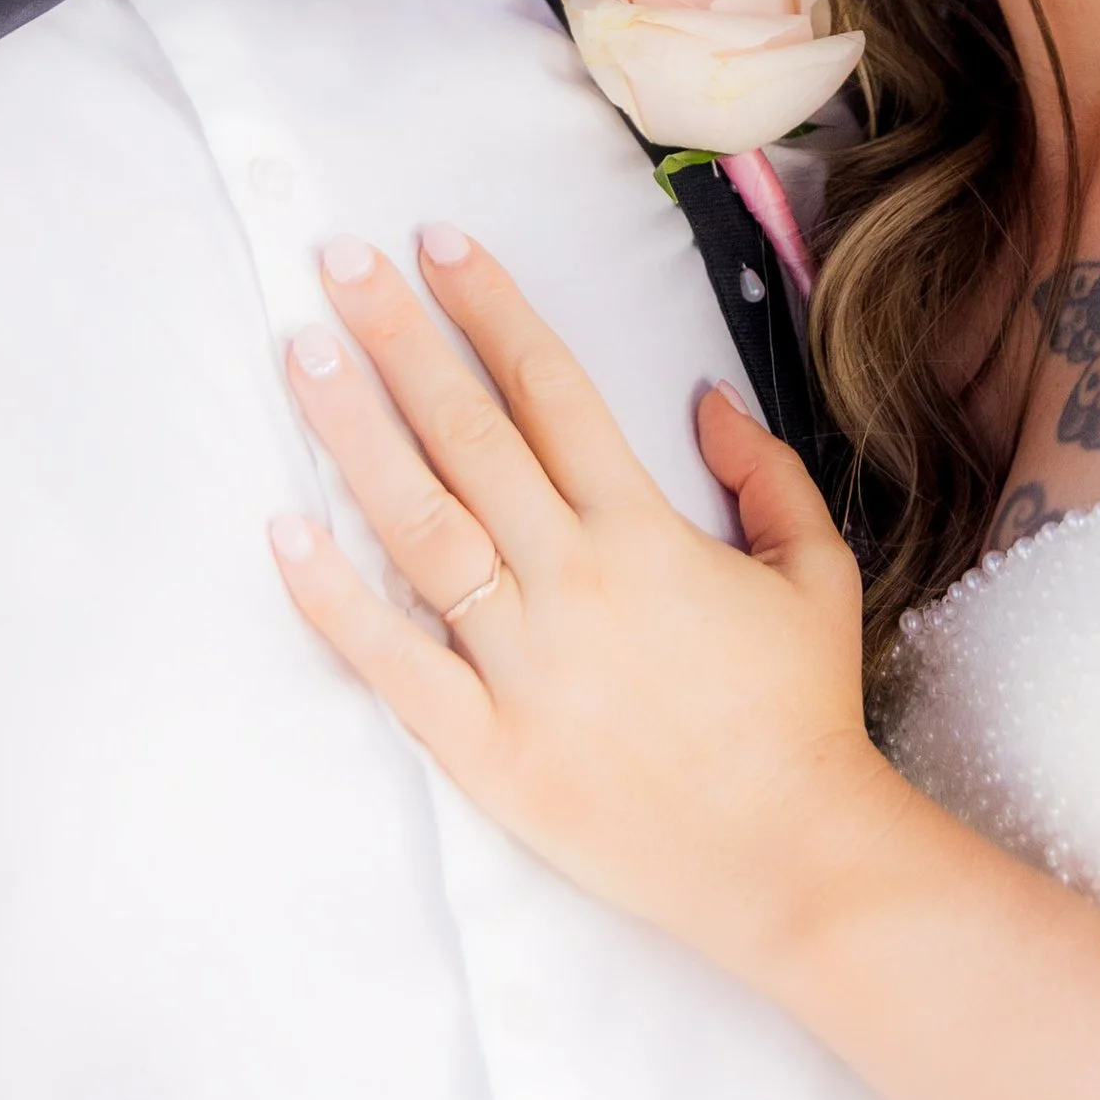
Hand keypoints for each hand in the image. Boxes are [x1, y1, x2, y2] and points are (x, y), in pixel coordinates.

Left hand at [270, 227, 906, 984]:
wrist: (791, 857)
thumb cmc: (802, 715)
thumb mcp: (814, 573)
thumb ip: (765, 474)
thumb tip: (703, 396)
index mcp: (644, 531)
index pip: (549, 387)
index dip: (489, 305)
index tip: (437, 242)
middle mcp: (572, 579)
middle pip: (468, 430)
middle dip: (399, 335)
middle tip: (336, 261)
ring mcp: (521, 663)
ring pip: (419, 523)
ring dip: (355, 430)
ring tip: (301, 352)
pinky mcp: (486, 747)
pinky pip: (393, 661)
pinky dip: (334, 598)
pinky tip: (285, 529)